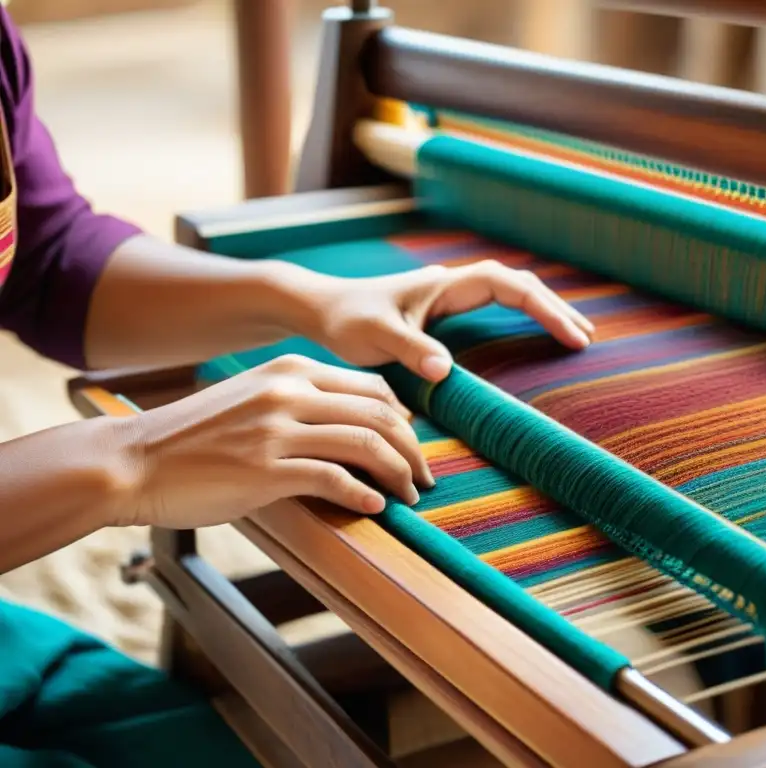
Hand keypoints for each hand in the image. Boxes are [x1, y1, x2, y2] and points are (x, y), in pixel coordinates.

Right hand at [114, 355, 432, 528]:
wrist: (133, 461)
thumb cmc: (195, 438)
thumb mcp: (253, 399)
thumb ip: (300, 403)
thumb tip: (353, 428)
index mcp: (291, 371)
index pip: (373, 387)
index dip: (403, 419)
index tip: (412, 447)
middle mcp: (289, 392)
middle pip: (380, 414)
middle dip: (412, 449)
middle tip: (425, 478)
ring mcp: (278, 430)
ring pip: (366, 444)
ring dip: (398, 474)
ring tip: (410, 496)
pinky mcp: (266, 470)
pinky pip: (334, 480)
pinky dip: (363, 495)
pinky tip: (375, 507)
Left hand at [295, 260, 594, 381]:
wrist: (320, 309)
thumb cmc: (344, 321)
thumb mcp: (374, 338)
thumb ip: (409, 350)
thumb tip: (447, 369)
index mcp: (444, 286)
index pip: (508, 285)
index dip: (544, 308)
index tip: (570, 336)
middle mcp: (452, 285)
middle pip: (518, 284)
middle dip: (554, 308)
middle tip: (585, 339)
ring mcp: (449, 297)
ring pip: (509, 292)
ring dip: (542, 309)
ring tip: (575, 334)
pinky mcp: (443, 312)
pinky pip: (495, 307)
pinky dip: (522, 316)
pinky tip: (534, 335)